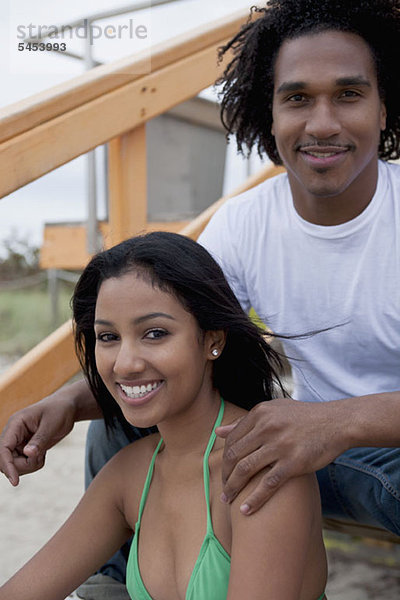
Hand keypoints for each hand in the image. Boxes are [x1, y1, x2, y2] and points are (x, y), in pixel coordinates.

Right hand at [0, 390, 76, 485]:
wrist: (66, 408)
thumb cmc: (59, 410)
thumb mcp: (52, 424)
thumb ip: (40, 439)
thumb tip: (27, 454)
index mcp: (16, 424)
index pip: (3, 448)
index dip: (7, 466)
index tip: (15, 482)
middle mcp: (13, 434)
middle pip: (7, 460)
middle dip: (24, 465)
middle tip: (42, 457)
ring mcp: (17, 442)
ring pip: (14, 465)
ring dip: (29, 465)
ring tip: (43, 453)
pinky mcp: (23, 448)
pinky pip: (23, 464)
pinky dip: (33, 464)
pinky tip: (42, 453)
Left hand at [216, 397, 347, 514]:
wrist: (337, 423)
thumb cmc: (304, 418)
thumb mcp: (274, 411)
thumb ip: (246, 422)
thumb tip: (218, 432)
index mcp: (260, 413)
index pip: (232, 439)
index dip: (224, 459)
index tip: (224, 472)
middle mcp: (267, 427)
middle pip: (234, 455)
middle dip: (225, 476)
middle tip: (223, 490)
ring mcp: (280, 445)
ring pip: (245, 470)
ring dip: (233, 488)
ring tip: (228, 500)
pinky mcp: (294, 463)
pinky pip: (268, 484)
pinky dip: (254, 499)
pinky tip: (245, 510)